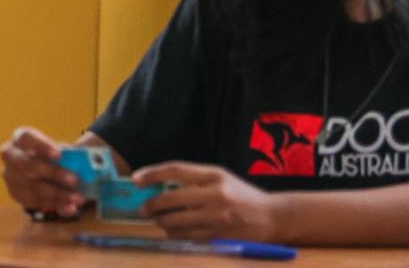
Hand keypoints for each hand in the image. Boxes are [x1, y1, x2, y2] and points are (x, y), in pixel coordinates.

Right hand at [0, 127, 85, 218]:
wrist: (43, 169)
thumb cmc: (51, 156)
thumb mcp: (59, 150)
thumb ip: (68, 155)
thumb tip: (83, 164)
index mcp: (20, 138)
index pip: (25, 138)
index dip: (41, 146)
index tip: (60, 154)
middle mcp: (10, 155)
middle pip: (27, 165)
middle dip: (52, 173)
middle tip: (75, 180)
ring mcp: (10, 176)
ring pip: (32, 187)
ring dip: (57, 195)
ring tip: (78, 199)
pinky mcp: (15, 193)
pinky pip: (35, 202)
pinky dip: (55, 205)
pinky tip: (70, 208)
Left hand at [137, 162, 282, 240]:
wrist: (272, 217)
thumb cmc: (241, 194)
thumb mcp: (220, 177)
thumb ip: (193, 179)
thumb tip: (158, 185)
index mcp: (214, 175)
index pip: (175, 170)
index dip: (152, 173)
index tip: (136, 179)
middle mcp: (215, 195)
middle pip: (171, 200)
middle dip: (151, 205)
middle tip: (142, 209)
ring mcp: (217, 218)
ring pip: (176, 222)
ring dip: (161, 222)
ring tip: (158, 220)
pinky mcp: (219, 237)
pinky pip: (187, 237)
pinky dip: (175, 233)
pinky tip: (173, 230)